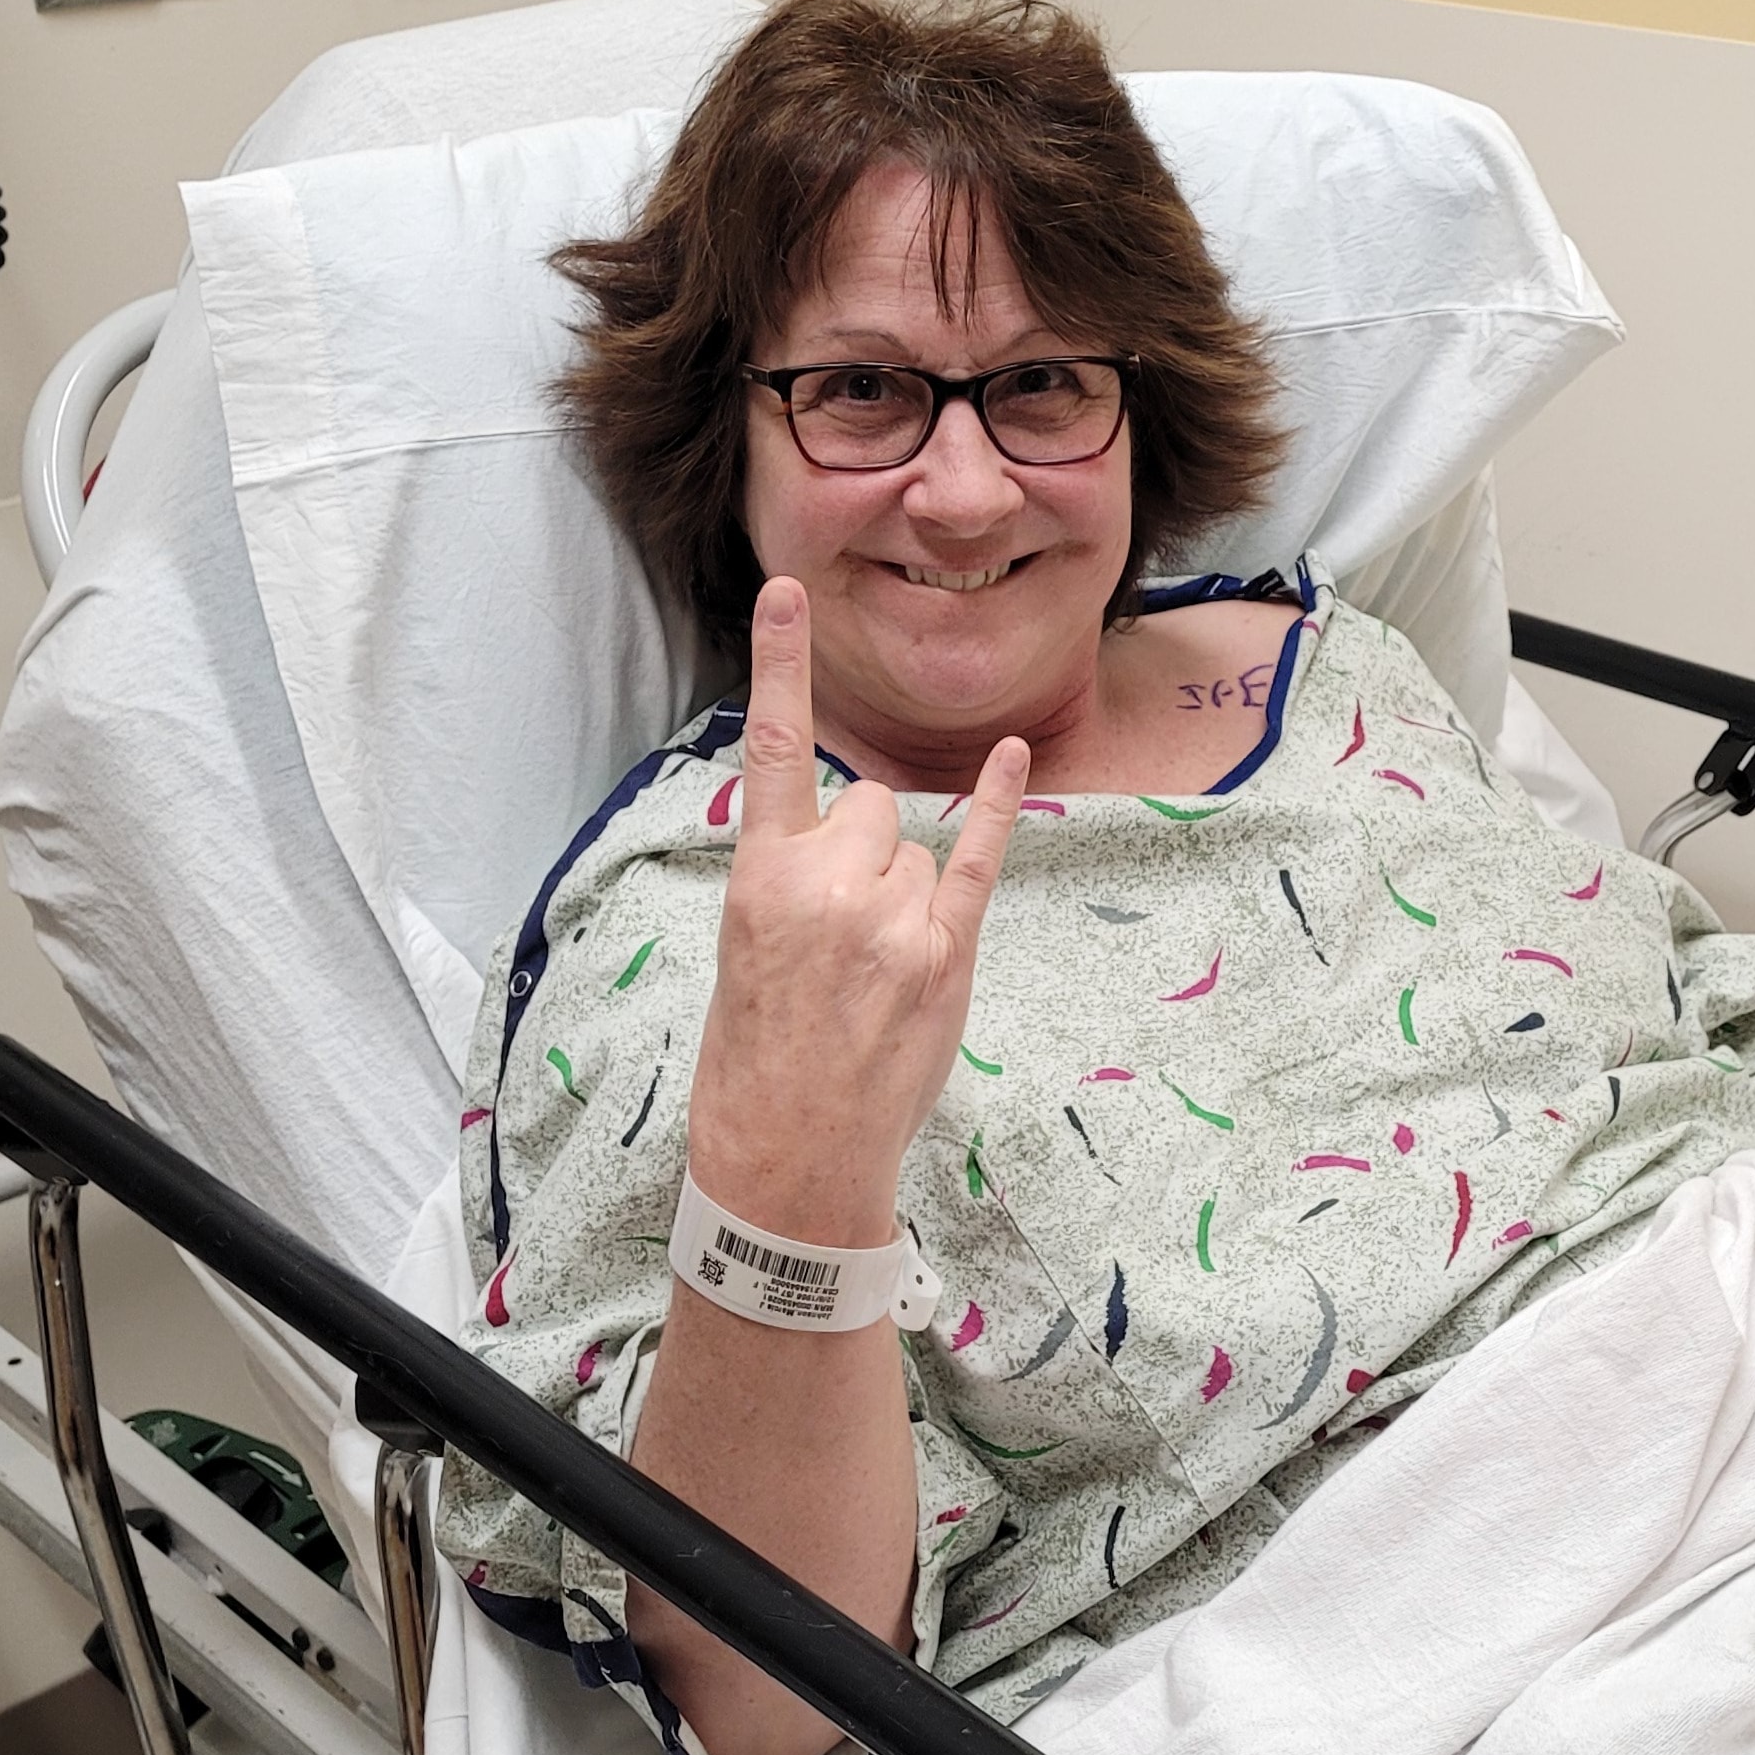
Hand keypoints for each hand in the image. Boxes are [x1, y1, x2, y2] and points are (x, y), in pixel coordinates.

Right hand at [685, 577, 1028, 1247]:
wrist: (789, 1163)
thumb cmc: (753, 1065)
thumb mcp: (744, 958)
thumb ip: (791, 885)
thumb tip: (837, 848)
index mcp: (759, 881)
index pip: (773, 753)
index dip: (779, 665)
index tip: (784, 592)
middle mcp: (830, 885)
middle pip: (865, 805)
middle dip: (858, 848)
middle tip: (836, 934)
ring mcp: (895, 918)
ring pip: (910, 847)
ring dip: (898, 887)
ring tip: (869, 970)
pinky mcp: (947, 951)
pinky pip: (977, 856)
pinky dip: (995, 805)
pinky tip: (1010, 756)